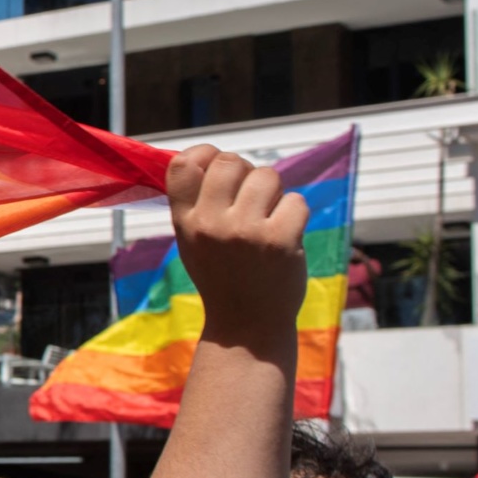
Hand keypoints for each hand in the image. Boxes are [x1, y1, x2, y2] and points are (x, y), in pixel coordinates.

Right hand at [165, 146, 309, 349]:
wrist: (248, 324)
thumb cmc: (223, 277)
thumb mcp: (194, 242)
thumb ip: (198, 204)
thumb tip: (216, 158)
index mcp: (186, 222)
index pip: (182, 165)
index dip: (203, 153)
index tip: (216, 162)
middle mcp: (211, 224)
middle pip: (230, 161)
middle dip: (246, 172)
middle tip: (252, 197)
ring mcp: (246, 232)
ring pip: (267, 177)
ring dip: (274, 193)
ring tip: (269, 219)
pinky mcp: (280, 240)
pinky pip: (296, 201)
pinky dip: (295, 214)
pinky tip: (285, 236)